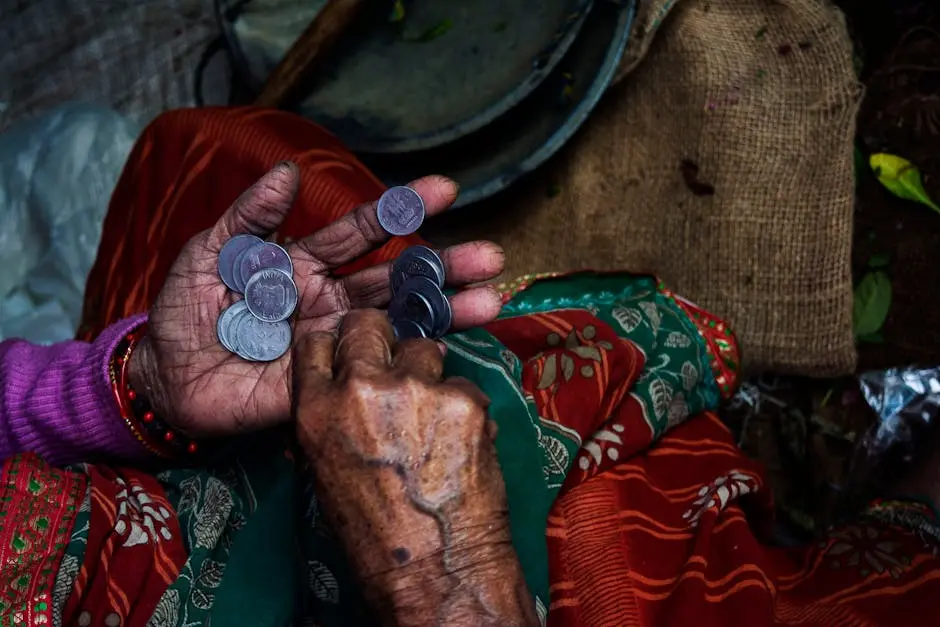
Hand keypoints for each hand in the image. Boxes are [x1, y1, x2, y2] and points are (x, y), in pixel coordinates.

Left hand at [129, 163, 504, 436]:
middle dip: (444, 265)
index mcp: (306, 264)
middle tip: (490, 255)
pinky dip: (408, 361)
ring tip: (491, 300)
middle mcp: (332, 300)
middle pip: (397, 279)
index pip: (362, 232)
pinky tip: (445, 350)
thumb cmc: (186, 312)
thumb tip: (287, 173)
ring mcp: (337, 343)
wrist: (165, 379)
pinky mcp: (329, 384)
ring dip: (445, 311)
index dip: (401, 210)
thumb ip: (247, 218)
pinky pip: (372, 371)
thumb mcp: (208, 254)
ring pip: (398, 324)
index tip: (445, 190)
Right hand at [294, 309, 537, 626]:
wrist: (433, 571)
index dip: (337, 345)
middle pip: (368, 326)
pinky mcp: (463, 400)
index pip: (316, 344)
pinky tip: (464, 441)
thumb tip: (343, 397)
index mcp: (317, 411)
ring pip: (424, 348)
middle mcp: (361, 389)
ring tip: (435, 412)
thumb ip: (331, 422)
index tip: (352, 352)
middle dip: (383, 339)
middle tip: (398, 362)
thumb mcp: (326, 473)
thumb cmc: (374, 536)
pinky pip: (465, 384)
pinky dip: (466, 408)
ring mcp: (416, 389)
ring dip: (429, 371)